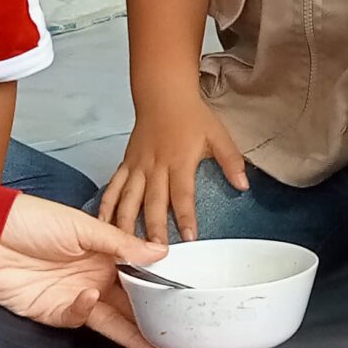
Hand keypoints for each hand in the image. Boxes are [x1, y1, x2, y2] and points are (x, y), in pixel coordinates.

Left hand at [0, 194, 169, 347]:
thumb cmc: (31, 220)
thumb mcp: (81, 226)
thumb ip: (120, 243)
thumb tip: (161, 252)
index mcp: (105, 253)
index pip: (139, 273)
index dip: (160, 285)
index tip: (184, 296)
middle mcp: (94, 276)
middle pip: (130, 303)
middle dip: (154, 319)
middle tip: (180, 334)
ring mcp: (75, 296)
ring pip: (112, 321)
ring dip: (135, 336)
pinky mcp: (53, 312)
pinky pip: (79, 319)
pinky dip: (88, 313)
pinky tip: (92, 300)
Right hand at [100, 90, 246, 242]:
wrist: (163, 95)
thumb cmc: (191, 116)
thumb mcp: (218, 134)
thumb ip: (231, 161)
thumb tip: (244, 185)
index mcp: (179, 161)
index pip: (182, 194)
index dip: (185, 216)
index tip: (189, 237)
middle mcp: (155, 166)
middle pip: (152, 202)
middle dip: (152, 228)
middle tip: (154, 252)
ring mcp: (137, 166)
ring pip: (128, 198)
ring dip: (126, 223)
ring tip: (125, 246)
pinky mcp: (126, 164)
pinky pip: (114, 187)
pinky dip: (106, 205)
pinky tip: (103, 223)